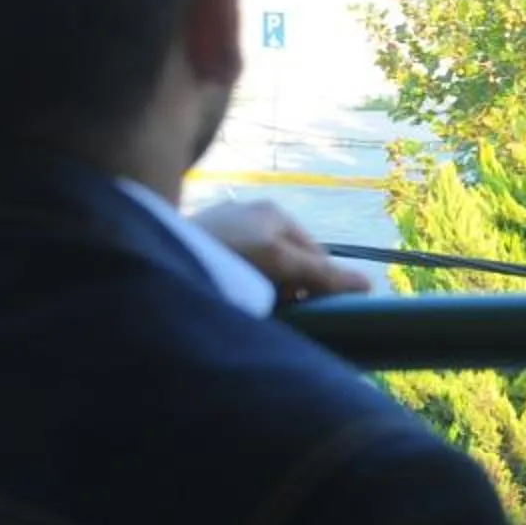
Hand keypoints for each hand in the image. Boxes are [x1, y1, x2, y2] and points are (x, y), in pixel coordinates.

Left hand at [189, 198, 375, 304]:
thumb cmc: (226, 252)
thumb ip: (322, 274)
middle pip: (287, 261)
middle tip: (279, 312)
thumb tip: (370, 285)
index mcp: (275, 212)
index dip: (318, 284)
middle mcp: (251, 216)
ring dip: (263, 290)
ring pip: (261, 268)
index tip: (310, 311)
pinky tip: (228, 300)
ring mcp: (223, 230)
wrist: (155, 254)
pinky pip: (233, 271)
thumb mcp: (280, 262)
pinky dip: (237, 287)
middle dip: (289, 287)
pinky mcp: (199, 248)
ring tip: (251, 308)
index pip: (315, 254)